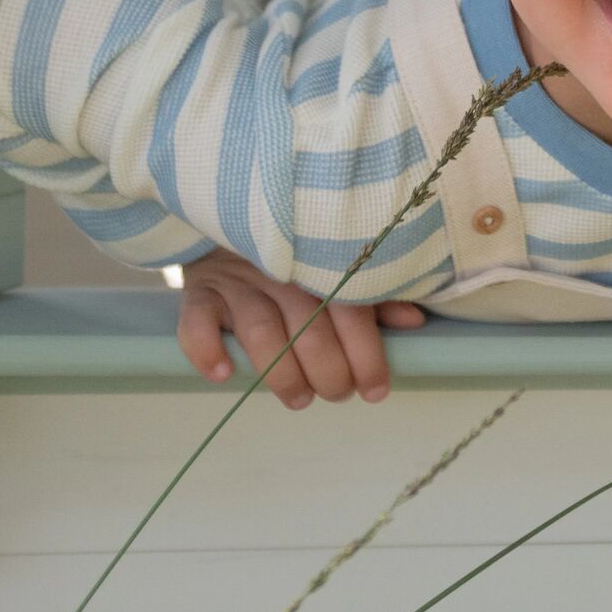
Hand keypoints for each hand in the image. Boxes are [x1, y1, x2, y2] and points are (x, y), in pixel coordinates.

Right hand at [175, 247, 426, 407]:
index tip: (376, 390)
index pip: (352, 312)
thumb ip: (373, 295)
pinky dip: (208, 351)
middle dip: (329, 374)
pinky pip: (196, 322)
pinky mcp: (200, 291)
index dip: (367, 356)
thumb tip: (414, 321)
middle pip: (309, 330)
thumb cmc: (293, 252)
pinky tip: (225, 375)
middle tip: (337, 394)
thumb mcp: (334, 266)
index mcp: (320, 262)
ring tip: (299, 399)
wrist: (225, 212)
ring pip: (261, 333)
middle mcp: (280, 270)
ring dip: (282, 375)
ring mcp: (238, 281)